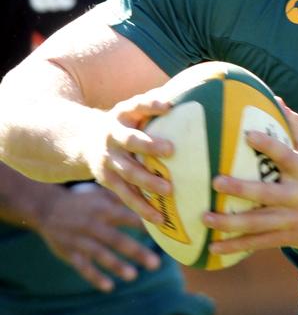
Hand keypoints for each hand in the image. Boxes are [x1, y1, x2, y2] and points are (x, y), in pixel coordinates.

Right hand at [38, 182, 161, 291]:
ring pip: (100, 255)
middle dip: (136, 252)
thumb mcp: (101, 193)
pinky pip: (83, 267)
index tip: (162, 233)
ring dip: (116, 266)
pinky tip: (109, 287)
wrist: (47, 208)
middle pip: (117, 240)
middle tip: (156, 264)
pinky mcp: (70, 253)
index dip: (144, 225)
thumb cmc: (83, 201)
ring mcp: (80, 240)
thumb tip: (150, 199)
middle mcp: (92, 225)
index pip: (127, 217)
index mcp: (102, 209)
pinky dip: (95, 277)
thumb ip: (123, 198)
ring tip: (133, 276)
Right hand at [84, 90, 175, 224]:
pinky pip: (126, 195)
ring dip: (148, 181)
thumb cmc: (124, 125)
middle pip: (130, 140)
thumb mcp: (133, 111)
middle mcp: (112, 135)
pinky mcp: (106, 179)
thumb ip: (155, 107)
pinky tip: (160, 218)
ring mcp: (108, 158)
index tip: (168, 105)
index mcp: (122, 114)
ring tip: (168, 190)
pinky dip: (142, 207)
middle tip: (171, 150)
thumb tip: (197, 96)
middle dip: (149, 146)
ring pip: (128, 171)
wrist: (83, 141)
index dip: (151, 105)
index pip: (137, 105)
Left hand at [204, 102, 297, 254]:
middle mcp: (297, 196)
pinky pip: (257, 243)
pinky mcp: (286, 238)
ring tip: (205, 217)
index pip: (286, 155)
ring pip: (257, 223)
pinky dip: (235, 246)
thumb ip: (295, 127)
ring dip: (230, 222)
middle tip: (216, 181)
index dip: (268, 144)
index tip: (246, 134)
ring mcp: (291, 219)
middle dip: (241, 189)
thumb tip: (276, 98)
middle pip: (267, 193)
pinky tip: (213, 247)